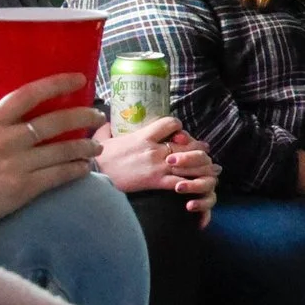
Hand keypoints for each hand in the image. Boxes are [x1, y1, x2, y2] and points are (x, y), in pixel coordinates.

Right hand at [0, 74, 101, 241]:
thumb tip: (23, 115)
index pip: (27, 95)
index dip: (56, 84)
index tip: (78, 78)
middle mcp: (4, 140)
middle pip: (54, 122)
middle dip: (83, 117)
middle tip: (98, 116)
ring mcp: (15, 164)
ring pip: (63, 149)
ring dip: (86, 147)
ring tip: (96, 146)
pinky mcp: (22, 188)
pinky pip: (59, 175)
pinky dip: (76, 169)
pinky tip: (85, 168)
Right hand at [96, 116, 221, 196]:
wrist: (93, 177)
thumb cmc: (98, 158)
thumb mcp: (102, 138)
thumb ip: (109, 128)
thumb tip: (107, 119)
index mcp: (144, 136)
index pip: (172, 124)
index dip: (180, 127)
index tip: (180, 133)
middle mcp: (154, 150)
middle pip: (187, 145)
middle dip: (199, 148)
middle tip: (205, 151)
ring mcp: (157, 166)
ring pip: (189, 164)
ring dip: (202, 166)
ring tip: (211, 168)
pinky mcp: (156, 182)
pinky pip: (180, 182)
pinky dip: (192, 183)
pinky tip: (198, 184)